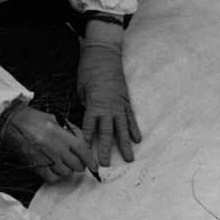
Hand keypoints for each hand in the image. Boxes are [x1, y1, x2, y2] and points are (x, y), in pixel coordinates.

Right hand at [0, 105, 99, 182]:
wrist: (10, 123)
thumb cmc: (32, 118)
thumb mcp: (54, 118)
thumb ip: (70, 130)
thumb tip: (82, 142)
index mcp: (59, 133)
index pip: (82, 150)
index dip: (90, 160)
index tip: (94, 167)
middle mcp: (53, 147)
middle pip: (76, 164)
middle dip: (79, 164)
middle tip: (76, 161)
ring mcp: (44, 158)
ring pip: (65, 172)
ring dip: (68, 170)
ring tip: (63, 162)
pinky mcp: (35, 166)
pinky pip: (52, 178)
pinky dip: (56, 176)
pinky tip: (55, 169)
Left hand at [76, 21, 141, 165]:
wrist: (104, 54)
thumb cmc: (88, 70)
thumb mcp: (81, 89)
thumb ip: (86, 106)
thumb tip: (89, 118)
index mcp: (93, 104)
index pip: (89, 128)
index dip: (87, 143)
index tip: (85, 155)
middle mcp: (107, 107)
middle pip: (106, 133)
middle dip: (105, 150)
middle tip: (104, 165)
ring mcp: (119, 104)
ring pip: (122, 128)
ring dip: (125, 144)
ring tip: (129, 159)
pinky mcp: (126, 100)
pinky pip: (131, 118)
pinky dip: (135, 129)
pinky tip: (138, 140)